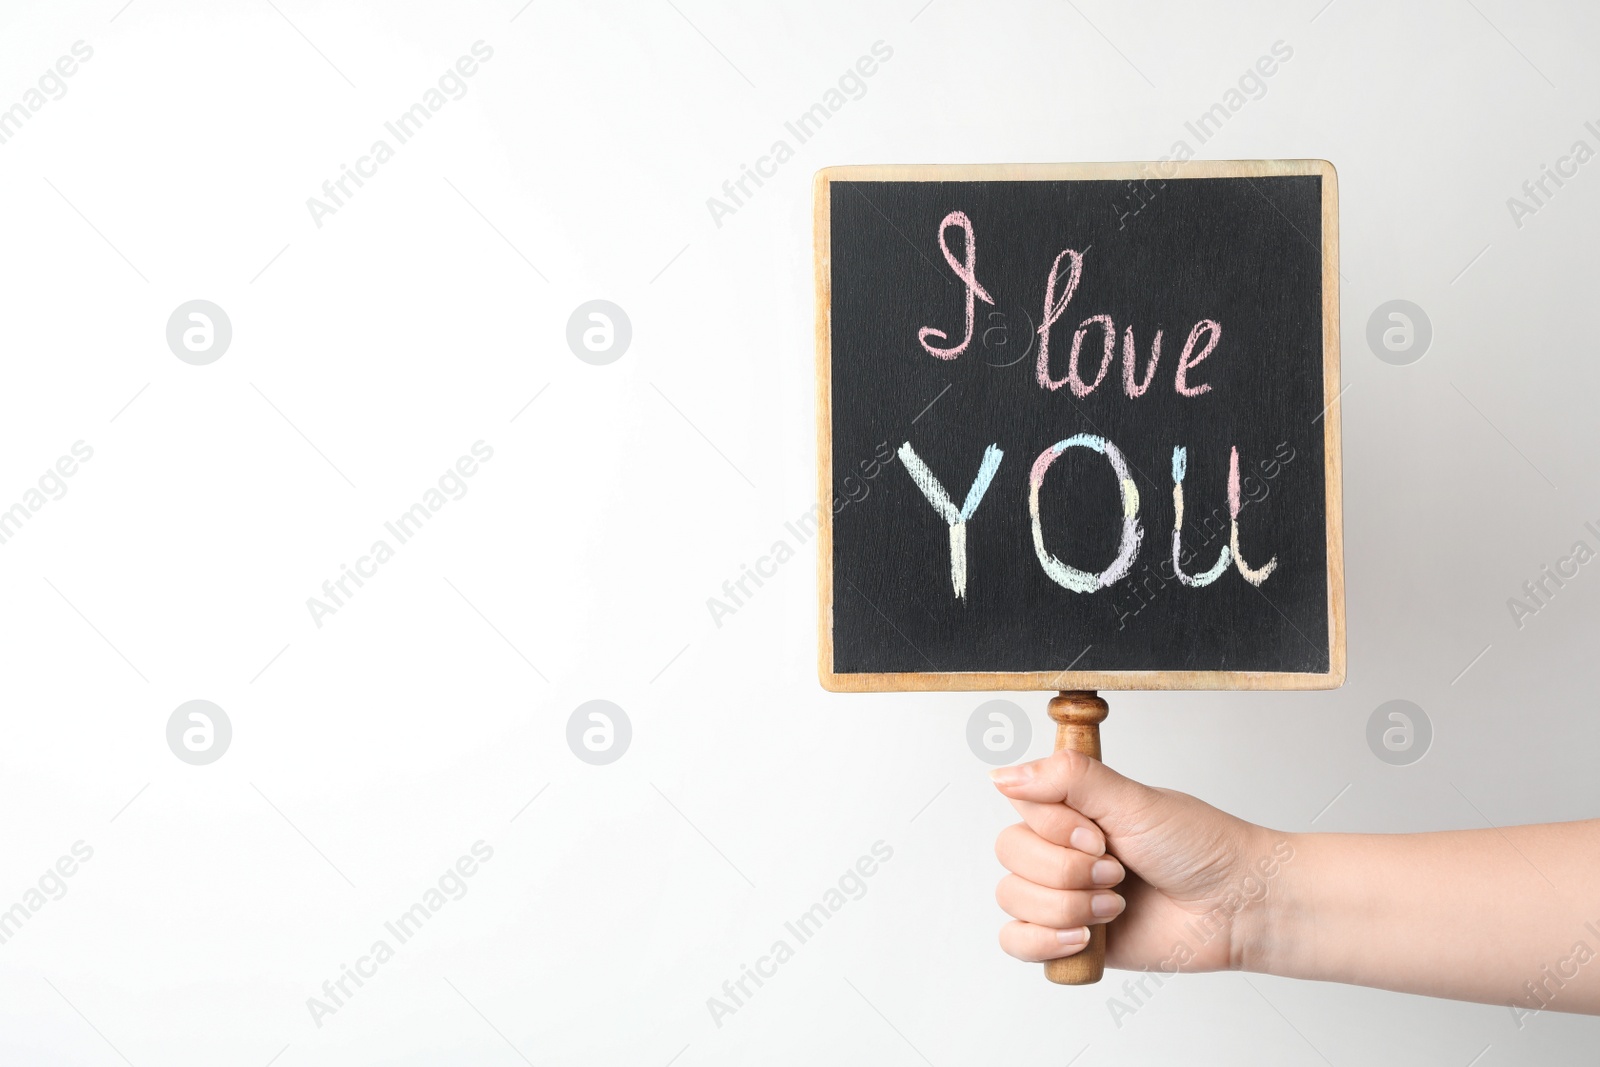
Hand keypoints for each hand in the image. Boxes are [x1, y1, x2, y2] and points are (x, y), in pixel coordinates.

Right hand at [990, 750, 1289, 972]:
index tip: (1096, 835)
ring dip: (1066, 906)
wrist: (1236, 906)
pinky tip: (1084, 937)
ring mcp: (1063, 893)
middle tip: (1116, 872)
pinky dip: (1044, 941)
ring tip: (1115, 907)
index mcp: (1072, 807)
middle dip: (1065, 872)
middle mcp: (1061, 847)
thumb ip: (1067, 778)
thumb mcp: (1133, 800)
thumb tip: (1001, 774)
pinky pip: (1016, 942)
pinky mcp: (1069, 937)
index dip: (1052, 828)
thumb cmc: (1200, 847)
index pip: (1018, 806)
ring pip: (1011, 898)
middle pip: (1009, 854)